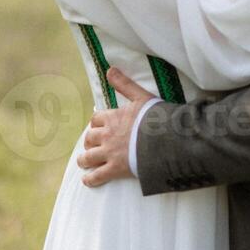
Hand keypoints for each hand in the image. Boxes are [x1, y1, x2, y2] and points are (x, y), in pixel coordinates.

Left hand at [77, 69, 155, 186]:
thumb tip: (109, 69)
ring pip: (88, 157)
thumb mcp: (141, 96)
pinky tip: (88, 181)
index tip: (99, 127)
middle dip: (90, 141)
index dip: (96, 123)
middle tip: (92, 145)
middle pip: (90, 138)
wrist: (165, 139)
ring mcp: (110, 153)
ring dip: (85, 160)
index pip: (96, 119)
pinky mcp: (115, 169)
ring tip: (85, 162)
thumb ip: (124, 84)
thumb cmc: (155, 117)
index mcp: (113, 117)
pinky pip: (96, 176)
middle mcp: (107, 135)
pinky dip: (90, 179)